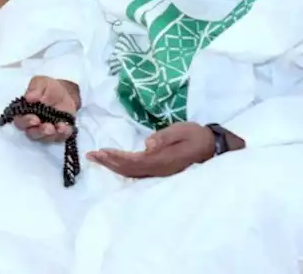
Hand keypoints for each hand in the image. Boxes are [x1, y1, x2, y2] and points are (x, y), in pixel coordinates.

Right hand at [14, 76, 81, 143]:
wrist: (65, 93)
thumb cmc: (48, 88)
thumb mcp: (41, 83)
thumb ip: (35, 88)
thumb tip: (29, 97)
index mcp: (25, 112)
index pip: (20, 121)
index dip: (26, 122)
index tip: (35, 119)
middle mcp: (33, 125)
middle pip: (32, 133)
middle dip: (40, 132)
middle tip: (48, 127)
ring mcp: (45, 131)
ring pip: (45, 138)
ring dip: (52, 135)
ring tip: (60, 127)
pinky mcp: (58, 133)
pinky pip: (59, 138)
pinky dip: (63, 134)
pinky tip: (66, 128)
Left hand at [87, 122, 218, 178]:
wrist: (211, 147)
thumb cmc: (195, 135)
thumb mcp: (181, 130)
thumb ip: (164, 137)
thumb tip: (147, 144)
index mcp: (162, 160)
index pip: (134, 161)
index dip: (116, 158)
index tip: (102, 151)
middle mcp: (159, 169)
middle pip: (129, 170)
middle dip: (109, 163)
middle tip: (91, 155)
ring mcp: (159, 172)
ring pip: (132, 173)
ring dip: (113, 166)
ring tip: (97, 158)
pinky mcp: (160, 170)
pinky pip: (138, 172)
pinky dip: (123, 168)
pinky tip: (114, 164)